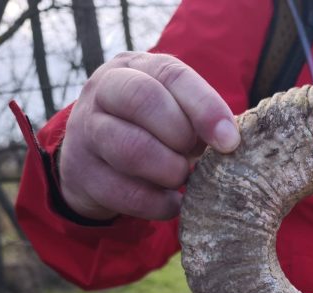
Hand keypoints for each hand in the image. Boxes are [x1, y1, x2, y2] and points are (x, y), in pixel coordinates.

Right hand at [59, 51, 239, 220]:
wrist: (92, 159)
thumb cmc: (148, 129)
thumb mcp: (171, 111)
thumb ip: (197, 119)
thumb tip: (230, 143)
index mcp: (134, 68)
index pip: (171, 75)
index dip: (205, 107)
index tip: (230, 141)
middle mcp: (104, 91)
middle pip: (143, 99)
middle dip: (180, 135)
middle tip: (194, 158)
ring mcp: (86, 132)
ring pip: (131, 148)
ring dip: (169, 171)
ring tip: (181, 178)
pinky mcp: (82, 173)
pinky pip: (125, 192)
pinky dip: (158, 204)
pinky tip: (173, 203)